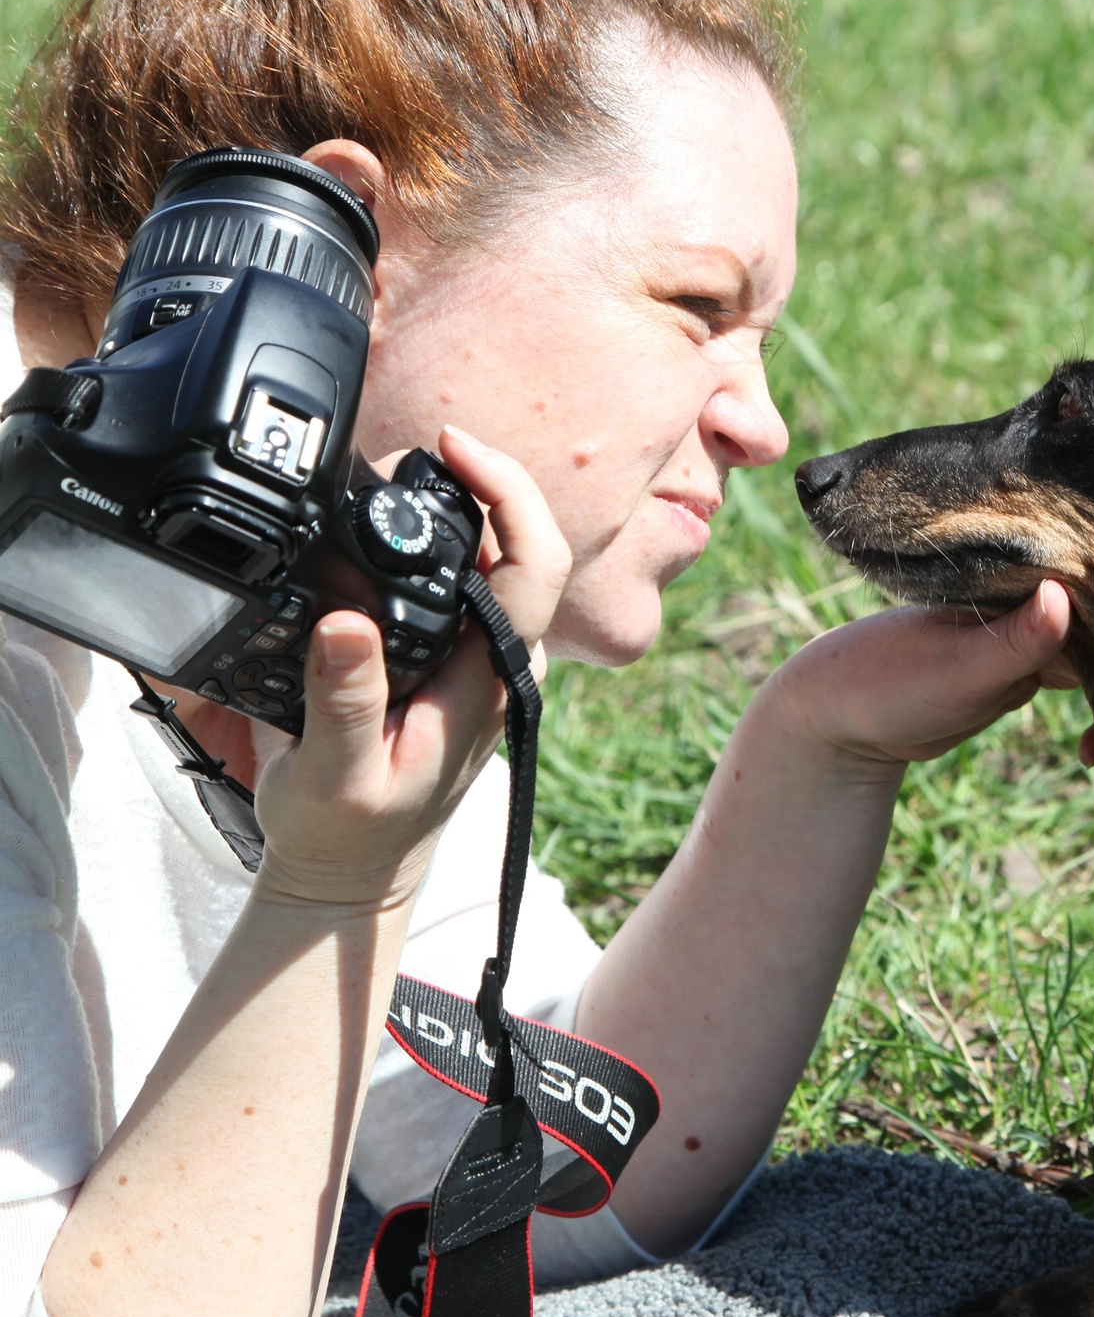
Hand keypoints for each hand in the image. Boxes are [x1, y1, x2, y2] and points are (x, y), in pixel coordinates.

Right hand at [248, 426, 572, 906]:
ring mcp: (481, 654)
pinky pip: (460, 578)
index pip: (534, 564)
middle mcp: (500, 656)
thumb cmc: (350, 831)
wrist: (352, 869)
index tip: (454, 448)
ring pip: (494, 556)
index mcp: (490, 677)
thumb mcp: (337, 772)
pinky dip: (433, 537)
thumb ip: (344, 699)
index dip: (507, 493)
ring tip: (400, 470)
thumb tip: (347, 622)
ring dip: (458, 504)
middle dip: (481, 480)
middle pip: (522, 544)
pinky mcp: (452, 655)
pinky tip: (393, 517)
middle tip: (419, 447)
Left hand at [761, 580, 1073, 771]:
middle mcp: (1030, 594)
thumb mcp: (960, 667)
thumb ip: (1015, 639)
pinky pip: (1081, 684)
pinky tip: (1090, 753)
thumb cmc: (891, 682)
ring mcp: (1031, 631)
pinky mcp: (1026, 666)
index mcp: (1015, 576)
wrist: (844, 721)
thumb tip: (1064, 597)